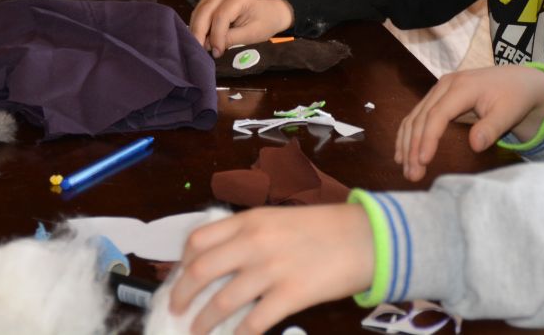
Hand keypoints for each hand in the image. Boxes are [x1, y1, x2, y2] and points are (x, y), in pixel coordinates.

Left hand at [171, 205, 373, 334]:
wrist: (366, 237)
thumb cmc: (325, 228)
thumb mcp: (279, 219)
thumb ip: (250, 235)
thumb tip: (221, 262)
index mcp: (250, 220)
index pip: (199, 239)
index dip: (182, 261)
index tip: (180, 276)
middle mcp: (255, 241)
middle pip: (200, 270)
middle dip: (181, 294)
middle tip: (176, 309)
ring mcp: (272, 269)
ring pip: (222, 301)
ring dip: (203, 320)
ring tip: (196, 330)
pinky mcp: (291, 295)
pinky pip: (254, 322)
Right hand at [188, 0, 292, 56]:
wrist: (271, 11)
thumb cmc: (265, 22)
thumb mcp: (252, 34)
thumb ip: (230, 39)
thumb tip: (208, 45)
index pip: (220, 17)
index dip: (215, 36)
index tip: (216, 52)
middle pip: (205, 12)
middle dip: (200, 34)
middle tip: (200, 51)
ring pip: (199, 11)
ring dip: (197, 29)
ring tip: (200, 46)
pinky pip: (199, 10)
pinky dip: (199, 24)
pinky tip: (202, 36)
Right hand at [395, 65, 543, 181]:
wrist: (519, 81)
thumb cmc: (515, 98)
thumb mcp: (509, 112)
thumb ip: (492, 128)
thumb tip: (475, 146)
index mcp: (462, 86)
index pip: (437, 114)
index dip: (428, 138)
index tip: (423, 161)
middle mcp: (445, 85)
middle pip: (421, 117)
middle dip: (413, 147)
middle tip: (412, 174)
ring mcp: (439, 89)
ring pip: (414, 116)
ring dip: (406, 143)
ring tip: (404, 169)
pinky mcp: (438, 97)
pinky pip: (417, 115)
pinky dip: (407, 135)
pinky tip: (401, 153)